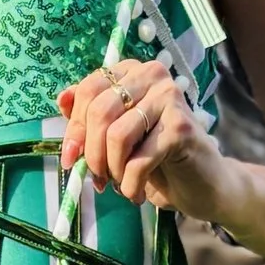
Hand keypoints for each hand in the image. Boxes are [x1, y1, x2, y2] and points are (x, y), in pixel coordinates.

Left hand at [56, 58, 234, 221]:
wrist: (202, 184)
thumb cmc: (157, 158)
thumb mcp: (116, 136)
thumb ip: (89, 117)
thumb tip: (61, 99)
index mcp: (131, 71)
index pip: (88, 90)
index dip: (73, 129)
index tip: (70, 159)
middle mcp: (152, 75)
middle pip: (99, 111)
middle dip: (91, 154)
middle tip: (97, 180)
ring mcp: (170, 97)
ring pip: (116, 135)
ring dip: (111, 170)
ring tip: (119, 185)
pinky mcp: (182, 126)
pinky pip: (138, 159)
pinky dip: (130, 184)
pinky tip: (136, 193)